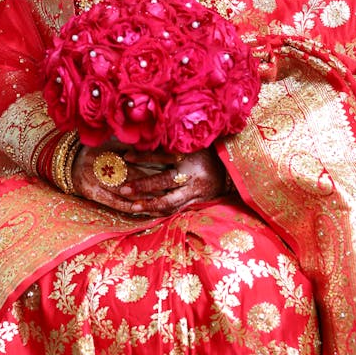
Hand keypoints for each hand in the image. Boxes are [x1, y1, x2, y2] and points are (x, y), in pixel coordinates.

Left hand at [72, 143, 228, 216]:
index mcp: (191, 155)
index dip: (145, 156)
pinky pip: (178, 210)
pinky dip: (162, 212)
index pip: (164, 155)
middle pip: (164, 181)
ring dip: (150, 205)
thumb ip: (170, 144)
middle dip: (143, 186)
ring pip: (170, 201)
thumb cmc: (208, 153)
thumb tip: (144, 140)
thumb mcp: (191, 144)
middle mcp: (193, 174)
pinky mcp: (198, 201)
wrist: (232, 170)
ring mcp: (196, 191)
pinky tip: (149, 214)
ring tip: (133, 207)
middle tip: (124, 189)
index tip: (126, 156)